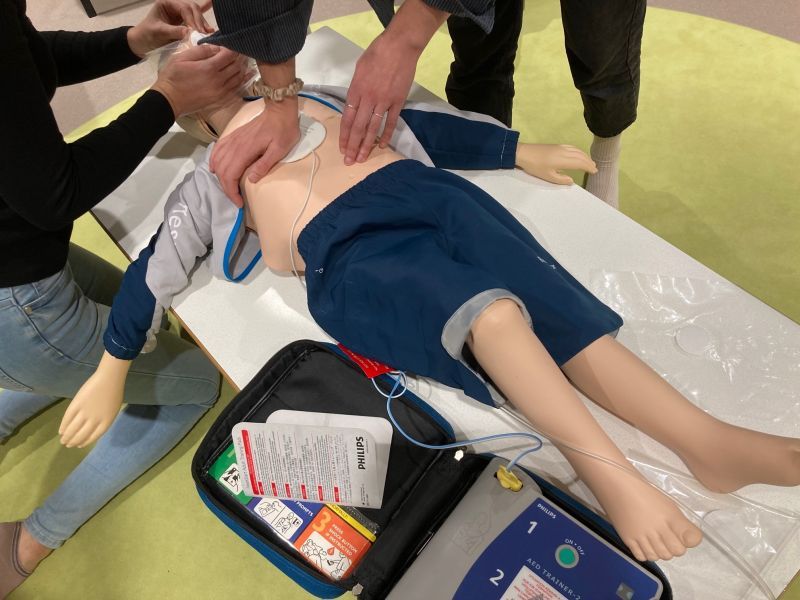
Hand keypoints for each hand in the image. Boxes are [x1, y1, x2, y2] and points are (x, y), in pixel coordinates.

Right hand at [59, 353, 130, 447]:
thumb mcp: (112, 411)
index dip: (85, 442)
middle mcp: (95, 420)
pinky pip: (67, 418)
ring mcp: (85, 413)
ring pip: (73, 429)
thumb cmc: (114, 393)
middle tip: (67, 445)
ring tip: (63, 440)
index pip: (93, 437)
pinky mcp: (76, 405)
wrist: (109, 379)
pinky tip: (61, 431)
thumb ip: (103, 420)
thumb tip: (92, 429)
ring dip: (66, 436)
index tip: (79, 446)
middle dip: (73, 441)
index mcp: (106, 422)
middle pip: (81, 435)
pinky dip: (63, 426)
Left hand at [127, 0, 213, 57]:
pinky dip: (205, 8)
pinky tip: (212, 3)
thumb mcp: (158, 32)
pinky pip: (195, 15)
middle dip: (200, 21)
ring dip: (203, 23)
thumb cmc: (147, 35)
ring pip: (196, 14)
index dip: (192, 19)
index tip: (197, 32)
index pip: (184, 8)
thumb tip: (189, 32)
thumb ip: (173, 31)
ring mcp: (180, 14)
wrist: (141, 43)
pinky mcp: (184, 22)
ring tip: (209, 32)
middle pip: (193, 9)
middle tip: (204, 33)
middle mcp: (175, 6)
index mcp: (167, 4)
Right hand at [151, 45, 249, 116]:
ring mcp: (221, 92)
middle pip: (236, 66)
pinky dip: (241, 82)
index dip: (232, 48)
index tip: (230, 45)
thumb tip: (216, 47)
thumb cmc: (172, 76)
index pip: (229, 55)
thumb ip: (201, 50)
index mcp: (209, 68)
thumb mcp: (182, 57)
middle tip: (238, 52)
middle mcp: (219, 80)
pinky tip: (243, 77)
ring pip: (239, 79)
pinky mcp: (220, 100)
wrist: (169, 100)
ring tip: (242, 62)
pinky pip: (235, 90)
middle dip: (238, 58)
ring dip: (241, 69)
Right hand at [209, 99, 299, 206]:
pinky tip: (215, 168)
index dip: (232, 192)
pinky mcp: (233, 136)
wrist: (279, 110)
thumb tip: (251, 179)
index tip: (239, 203)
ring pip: (217, 161)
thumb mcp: (280, 150)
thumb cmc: (283, 130)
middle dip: (226, 188)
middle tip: (235, 199)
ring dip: (219, 177)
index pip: (230, 175)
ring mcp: (232, 140)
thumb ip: (264, 164)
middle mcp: (235, 145)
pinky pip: (217, 149)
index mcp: (245, 150)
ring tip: (228, 188)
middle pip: (221, 171)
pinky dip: (214, 161)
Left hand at [339, 32, 418, 164]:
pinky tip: (382, 146)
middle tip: (350, 161)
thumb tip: (354, 103)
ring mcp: (384, 101)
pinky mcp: (398, 102)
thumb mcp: (359, 69)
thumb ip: (356, 88)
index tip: (342, 148)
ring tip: (362, 159)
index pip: (347, 118)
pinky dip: (386, 135)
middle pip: (358, 127)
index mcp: (356, 90)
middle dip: (353, 146)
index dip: (344, 136)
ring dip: (367, 145)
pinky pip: (391, 122)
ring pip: (373, 128)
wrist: (399, 46)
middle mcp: (368, 99)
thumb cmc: (377, 53)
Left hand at [515, 144, 597, 184]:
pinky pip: (572, 147)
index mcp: (563, 160)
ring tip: (589, 161)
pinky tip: (578, 153)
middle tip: (595, 168)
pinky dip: (578, 151)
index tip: (594, 171)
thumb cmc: (535, 167)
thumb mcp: (548, 177)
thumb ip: (561, 179)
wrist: (523, 153)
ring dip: (585, 156)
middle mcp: (564, 152)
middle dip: (589, 161)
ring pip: (577, 150)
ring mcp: (560, 147)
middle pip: (580, 156)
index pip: (580, 163)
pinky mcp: (557, 145)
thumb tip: (572, 180)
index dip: (588, 167)